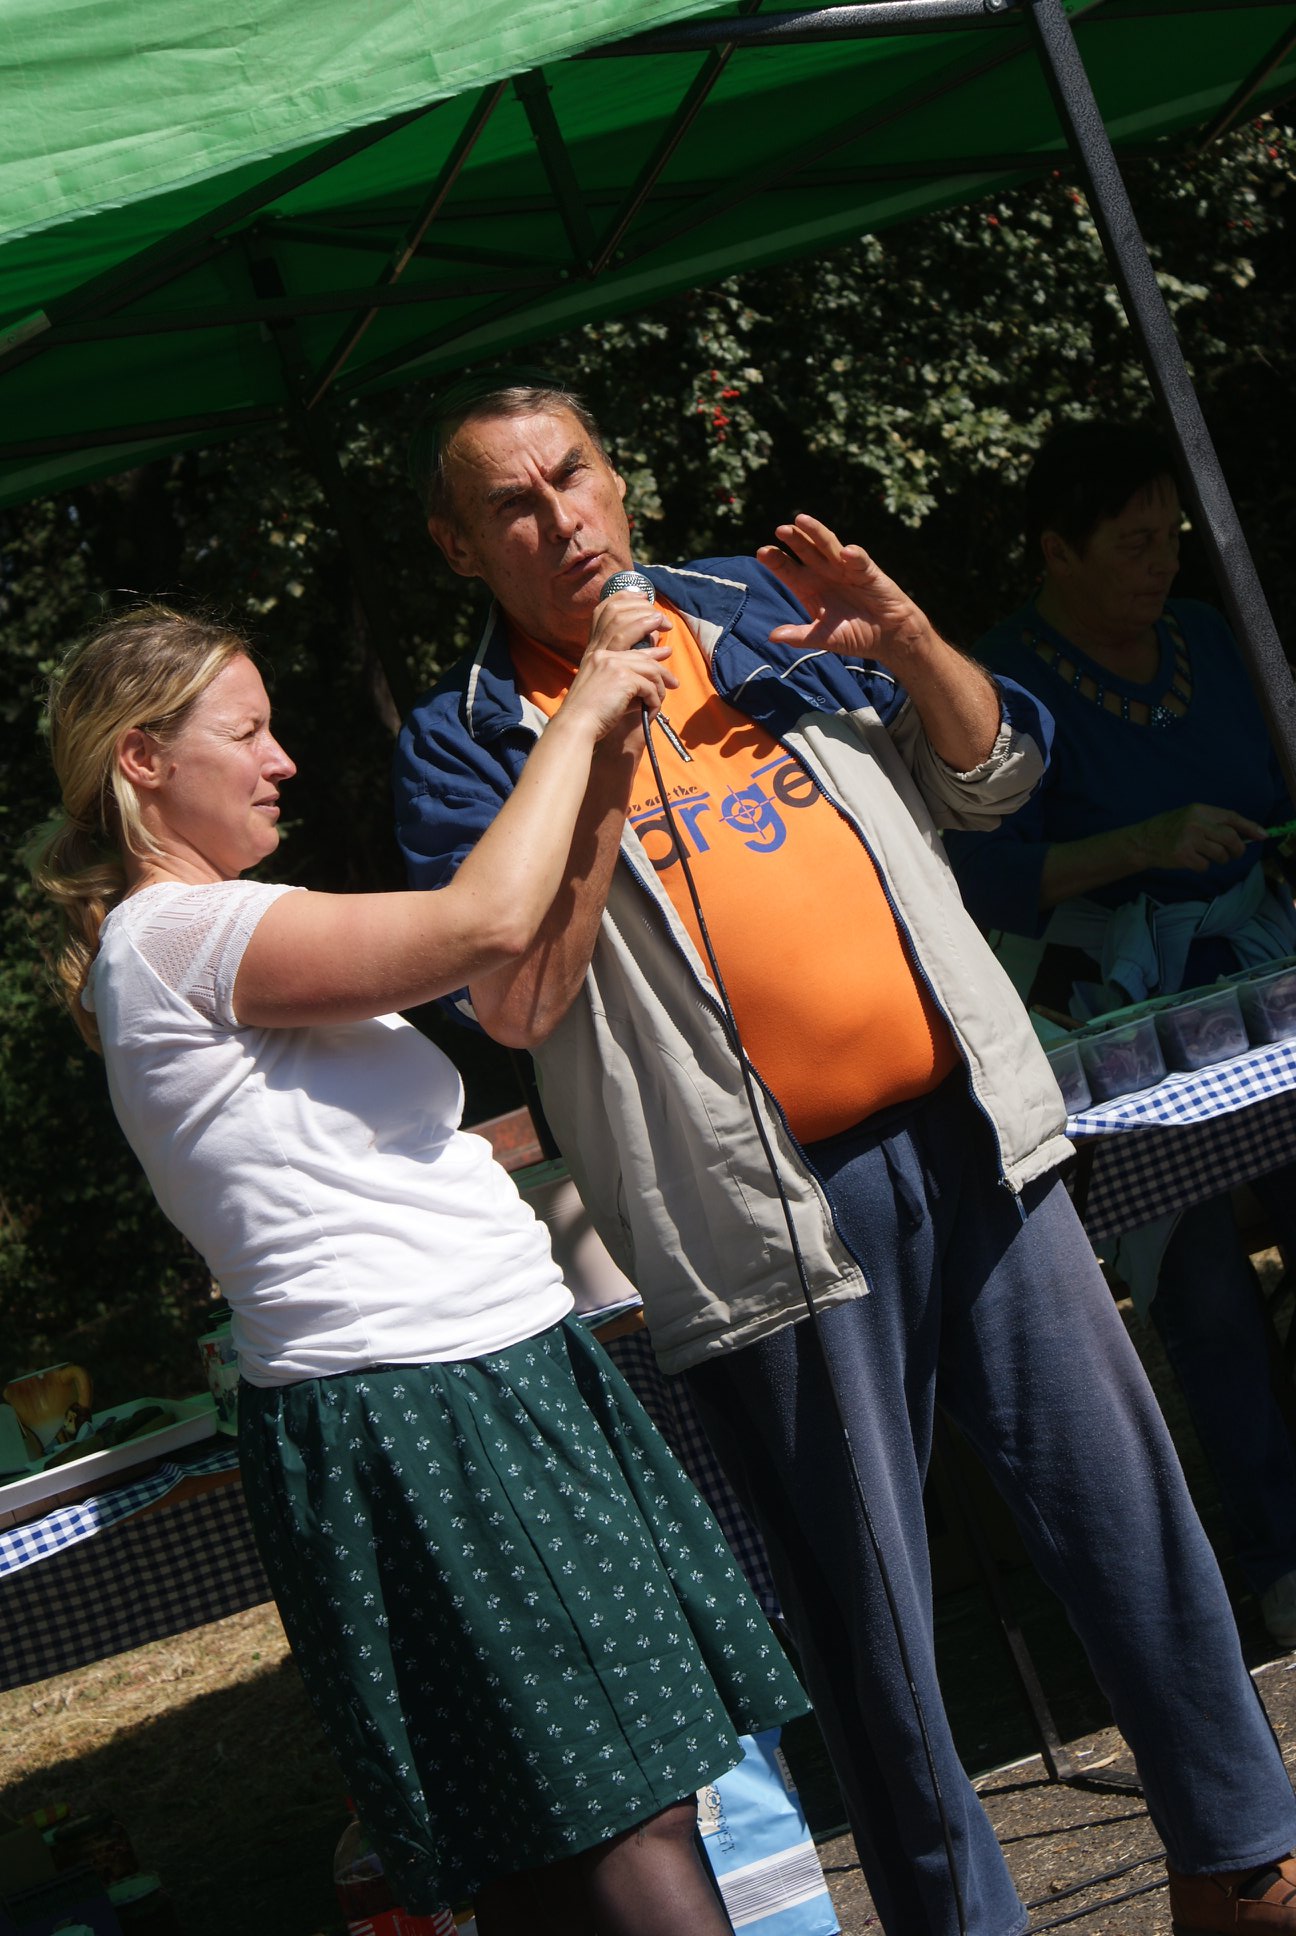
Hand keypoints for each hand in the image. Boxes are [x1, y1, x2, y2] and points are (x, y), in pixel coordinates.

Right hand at [560, 618, 674, 745]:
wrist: (576, 725)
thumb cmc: (588, 716)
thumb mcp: (605, 692)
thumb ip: (625, 685)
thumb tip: (650, 687)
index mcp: (597, 655)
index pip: (631, 650)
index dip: (651, 654)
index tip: (665, 654)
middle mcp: (605, 655)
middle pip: (644, 658)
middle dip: (662, 671)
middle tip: (674, 683)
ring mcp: (614, 664)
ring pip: (651, 671)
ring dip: (659, 689)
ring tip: (660, 703)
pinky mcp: (624, 678)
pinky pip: (650, 688)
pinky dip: (654, 702)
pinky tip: (650, 713)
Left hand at [757, 513, 933, 665]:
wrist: (888, 636)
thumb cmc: (854, 635)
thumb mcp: (824, 638)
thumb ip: (800, 636)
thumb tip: (772, 637)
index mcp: (809, 587)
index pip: (788, 570)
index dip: (776, 560)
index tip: (762, 553)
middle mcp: (824, 573)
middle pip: (805, 551)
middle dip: (793, 539)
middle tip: (780, 530)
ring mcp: (844, 568)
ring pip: (828, 545)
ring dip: (816, 532)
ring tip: (802, 520)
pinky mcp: (866, 571)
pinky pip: (858, 560)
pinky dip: (853, 556)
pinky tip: (846, 553)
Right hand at [1131, 801, 1266, 872]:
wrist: (1142, 841)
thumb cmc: (1169, 829)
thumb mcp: (1190, 817)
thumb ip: (1213, 822)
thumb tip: (1244, 834)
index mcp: (1199, 810)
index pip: (1232, 817)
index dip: (1250, 827)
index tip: (1263, 835)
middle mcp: (1196, 823)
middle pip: (1231, 838)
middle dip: (1237, 850)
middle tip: (1234, 855)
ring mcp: (1189, 839)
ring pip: (1220, 854)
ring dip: (1219, 860)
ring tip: (1208, 857)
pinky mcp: (1183, 856)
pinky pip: (1205, 866)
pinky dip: (1202, 867)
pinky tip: (1192, 861)